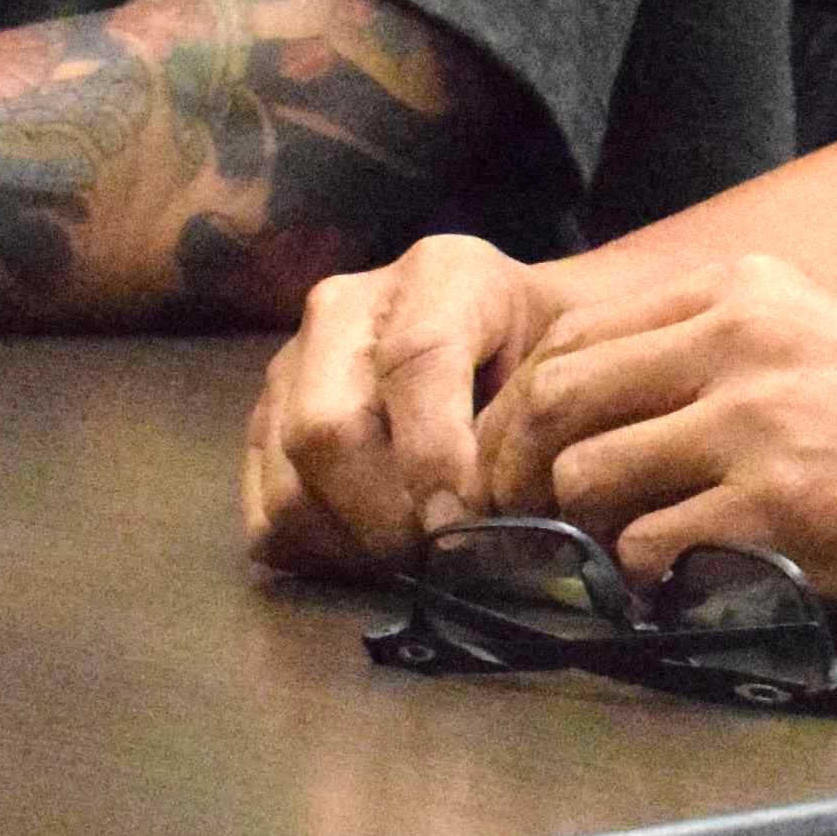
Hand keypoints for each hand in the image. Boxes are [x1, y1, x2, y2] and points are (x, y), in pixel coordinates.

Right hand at [246, 232, 565, 576]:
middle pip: (327, 427)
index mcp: (440, 274)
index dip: (434, 452)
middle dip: (385, 514)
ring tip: (414, 562)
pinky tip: (374, 556)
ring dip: (351, 543)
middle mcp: (346, 308)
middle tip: (440, 558)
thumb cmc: (550, 352)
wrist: (506, 334)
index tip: (464, 521)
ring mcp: (291, 366)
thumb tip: (491, 515)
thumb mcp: (574, 357)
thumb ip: (541, 413)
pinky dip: (318, 552)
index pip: (414, 360)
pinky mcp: (262, 425)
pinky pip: (266, 513)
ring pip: (287, 479)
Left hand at [485, 250, 836, 632]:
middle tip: (532, 532)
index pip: (575, 339)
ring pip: (586, 479)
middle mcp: (744, 340)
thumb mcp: (835, 339)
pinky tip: (694, 589)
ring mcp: (760, 424)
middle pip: (555, 401)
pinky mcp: (782, 510)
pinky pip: (650, 553)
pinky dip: (653, 585)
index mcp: (751, 292)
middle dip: (522, 476)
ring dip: (591, 535)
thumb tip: (619, 412)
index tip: (530, 468)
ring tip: (631, 562)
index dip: (526, 414)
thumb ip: (728, 354)